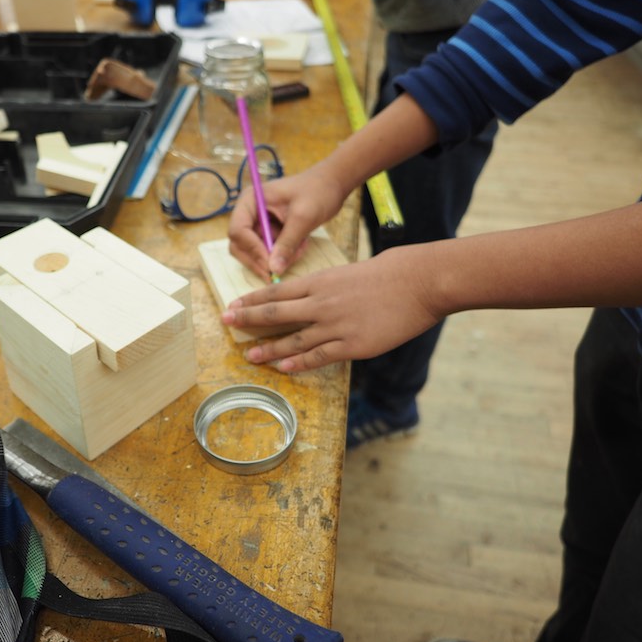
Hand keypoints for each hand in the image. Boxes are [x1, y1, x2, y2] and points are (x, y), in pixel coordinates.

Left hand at [221, 244, 443, 372]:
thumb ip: (324, 288)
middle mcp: (321, 303)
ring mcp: (335, 325)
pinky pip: (319, 357)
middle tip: (226, 324)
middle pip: (275, 314)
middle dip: (248, 320)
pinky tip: (284, 368)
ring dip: (269, 349)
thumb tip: (308, 299)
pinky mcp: (352, 345)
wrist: (416, 282)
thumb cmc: (386, 274)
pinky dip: (300, 363)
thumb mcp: (346, 273)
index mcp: (319, 282)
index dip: (252, 301)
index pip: (276, 292)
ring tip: (251, 356)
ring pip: (293, 340)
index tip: (232, 306)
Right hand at [228, 160, 350, 278]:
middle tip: (280, 270)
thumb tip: (274, 269)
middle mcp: (249, 212)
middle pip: (240, 245)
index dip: (251, 249)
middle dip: (261, 259)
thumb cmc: (317, 192)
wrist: (332, 184)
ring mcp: (258, 223)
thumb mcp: (303, 217)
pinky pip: (268, 252)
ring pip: (255, 253)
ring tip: (300, 249)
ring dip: (276, 258)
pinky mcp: (269, 232)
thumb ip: (287, 243)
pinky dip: (284, 255)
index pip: (238, 230)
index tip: (270, 263)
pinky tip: (301, 245)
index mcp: (250, 200)